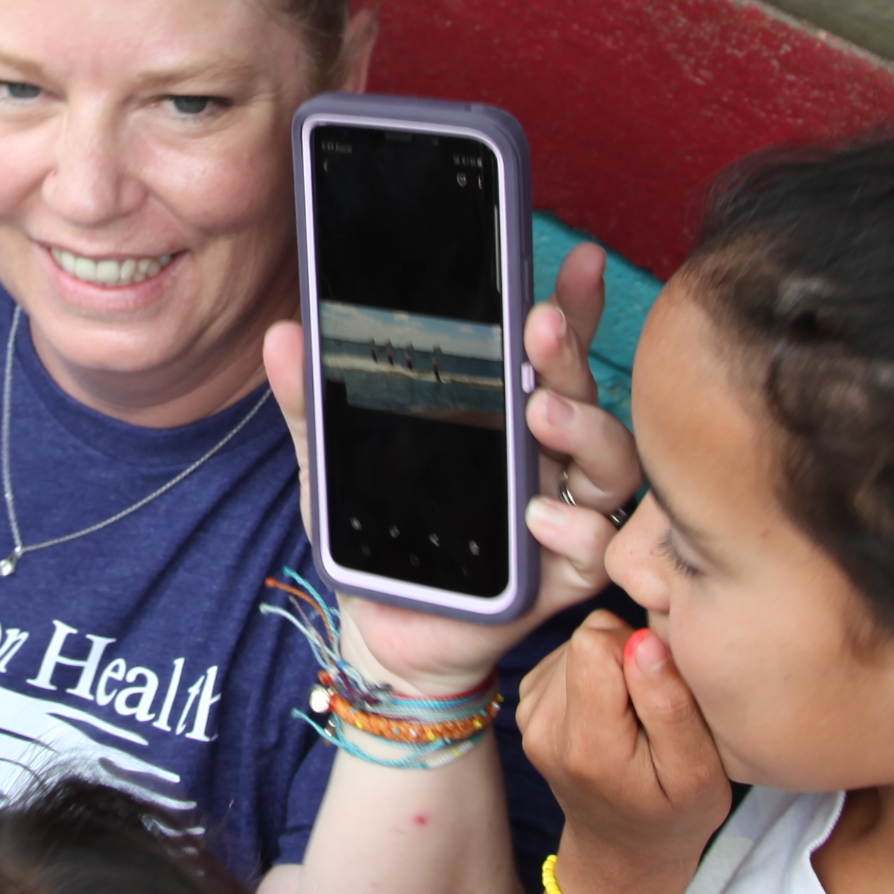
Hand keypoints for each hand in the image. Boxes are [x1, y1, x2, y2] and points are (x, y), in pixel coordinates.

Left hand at [257, 241, 638, 693]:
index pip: (548, 351)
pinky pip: (592, 548)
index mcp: (504, 416)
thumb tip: (283, 335)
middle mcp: (548, 458)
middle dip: (569, 354)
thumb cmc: (377, 538)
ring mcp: (561, 514)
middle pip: (582, 393)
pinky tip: (540, 513)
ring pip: (610, 464)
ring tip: (544, 414)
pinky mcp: (558, 578)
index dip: (570, 302)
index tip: (576, 258)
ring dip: (587, 431)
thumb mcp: (331, 463)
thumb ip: (310, 403)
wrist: (378, 634)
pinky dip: (574, 527)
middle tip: (541, 326)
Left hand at [517, 613, 729, 893]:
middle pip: (587, 638)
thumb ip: (671, 706)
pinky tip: (617, 713)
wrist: (623, 852)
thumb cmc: (674, 816)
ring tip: (637, 715)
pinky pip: (569, 656)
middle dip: (628, 657)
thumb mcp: (698, 775)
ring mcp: (530, 717)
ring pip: (579, 644)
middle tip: (655, 707)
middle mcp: (545, 727)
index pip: (596, 642)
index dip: (639, 648)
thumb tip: (644, 641)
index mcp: (586, 744)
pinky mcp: (530, 706)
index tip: (664, 687)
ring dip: (615, 667)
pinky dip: (599, 674)